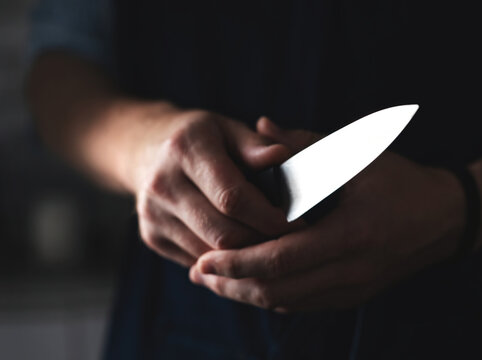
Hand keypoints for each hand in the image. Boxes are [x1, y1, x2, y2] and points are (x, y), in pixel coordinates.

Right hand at [130, 108, 292, 266]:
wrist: (143, 149)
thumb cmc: (201, 138)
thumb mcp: (227, 128)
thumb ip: (255, 146)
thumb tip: (283, 156)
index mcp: (185, 149)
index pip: (232, 197)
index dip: (269, 215)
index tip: (298, 222)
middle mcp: (162, 183)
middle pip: (223, 233)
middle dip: (262, 242)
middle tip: (291, 241)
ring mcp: (152, 214)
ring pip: (211, 255)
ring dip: (246, 256)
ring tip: (272, 246)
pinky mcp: (151, 237)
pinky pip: (197, 261)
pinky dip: (225, 261)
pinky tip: (245, 249)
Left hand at [189, 118, 464, 310]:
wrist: (445, 219)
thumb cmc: (401, 182)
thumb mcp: (358, 155)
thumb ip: (305, 143)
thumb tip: (260, 125)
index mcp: (351, 235)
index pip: (282, 261)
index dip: (238, 263)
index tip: (204, 258)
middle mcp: (352, 271)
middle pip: (278, 292)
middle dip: (233, 286)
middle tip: (199, 276)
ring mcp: (354, 289)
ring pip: (288, 305)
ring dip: (248, 296)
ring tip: (216, 283)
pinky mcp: (355, 296)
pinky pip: (304, 306)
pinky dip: (273, 298)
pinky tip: (252, 285)